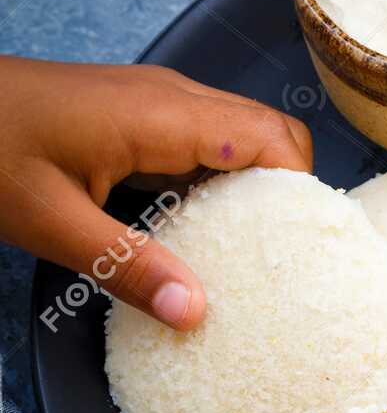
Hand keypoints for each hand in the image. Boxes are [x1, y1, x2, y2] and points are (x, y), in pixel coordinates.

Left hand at [0, 56, 310, 328]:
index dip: (304, 192)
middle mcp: (172, 98)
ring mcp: (154, 101)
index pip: (274, 140)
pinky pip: (202, 143)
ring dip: (254, 191)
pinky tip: (200, 235)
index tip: (309, 251)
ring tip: (254, 258)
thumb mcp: (50, 223)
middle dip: (290, 194)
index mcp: (163, 116)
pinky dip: (217, 185)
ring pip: (239, 138)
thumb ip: (128, 268)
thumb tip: (197, 314)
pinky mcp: (135, 114)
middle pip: (270, 135)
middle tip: (288, 262)